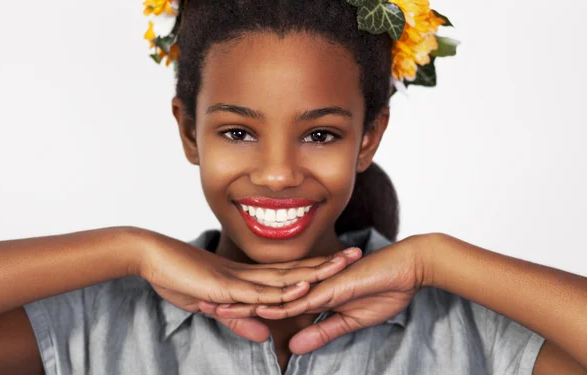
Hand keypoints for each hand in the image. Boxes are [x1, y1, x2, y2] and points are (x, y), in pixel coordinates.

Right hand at [135, 229, 362, 342]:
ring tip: (344, 265)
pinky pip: (260, 290)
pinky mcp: (227, 285)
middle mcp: (250, 275)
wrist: (152, 258)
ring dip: (316, 272)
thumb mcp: (212, 305)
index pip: (290, 274)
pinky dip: (284, 289)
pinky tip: (305, 285)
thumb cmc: (178, 278)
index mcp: (249, 278)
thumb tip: (264, 335)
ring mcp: (240, 278)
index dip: (316, 269)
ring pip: (286, 277)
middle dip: (328, 264)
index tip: (340, 264)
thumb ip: (239, 319)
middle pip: (297, 270)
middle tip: (358, 254)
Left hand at [209, 234, 430, 353]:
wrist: (412, 265)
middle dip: (232, 303)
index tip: (218, 309)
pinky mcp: (333, 286)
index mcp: (310, 291)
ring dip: (244, 303)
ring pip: (274, 296)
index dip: (244, 306)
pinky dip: (279, 304)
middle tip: (200, 304)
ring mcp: (319, 283)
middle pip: (264, 295)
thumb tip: (294, 346)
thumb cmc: (385, 289)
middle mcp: (309, 284)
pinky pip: (302, 298)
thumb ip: (321, 330)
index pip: (271, 301)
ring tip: (213, 306)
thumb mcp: (348, 319)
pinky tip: (259, 309)